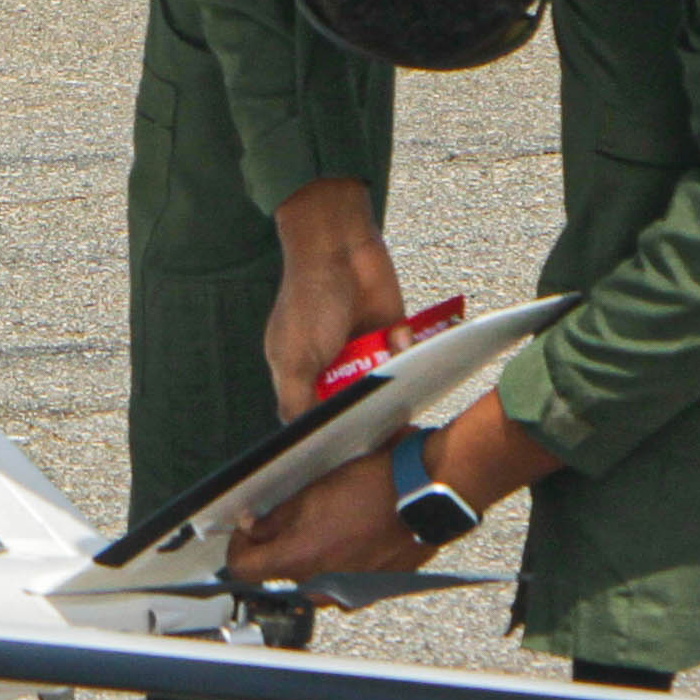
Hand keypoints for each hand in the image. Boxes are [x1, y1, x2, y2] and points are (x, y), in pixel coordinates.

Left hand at [222, 398, 573, 591]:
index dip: (239, 546)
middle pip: (280, 574)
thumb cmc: (377, 482)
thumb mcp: (311, 488)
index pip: (244, 569)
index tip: (246, 531)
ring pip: (314, 578)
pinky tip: (353, 532)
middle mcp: (323, 585)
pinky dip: (342, 560)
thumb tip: (253, 526)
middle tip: (289, 517)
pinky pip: (345, 580)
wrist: (430, 490)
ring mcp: (352, 590)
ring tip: (327, 522)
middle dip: (279, 547)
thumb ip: (275, 516)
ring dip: (311, 555)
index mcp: (300, 560)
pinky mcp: (376, 588)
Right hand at [261, 176, 402, 415]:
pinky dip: (405, 353)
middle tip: (384, 425)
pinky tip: (396, 339)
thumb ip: (296, 401)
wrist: (341, 249)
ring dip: (391, 382)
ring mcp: (364, 352)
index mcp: (303, 375)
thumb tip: (300, 438)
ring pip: (385, 385)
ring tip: (395, 379)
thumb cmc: (309, 300)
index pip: (317, 418)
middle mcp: (334, 367)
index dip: (333, 434)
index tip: (350, 450)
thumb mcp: (294, 359)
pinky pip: (405, 359)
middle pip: (356, 406)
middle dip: (369, 413)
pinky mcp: (391, 335)